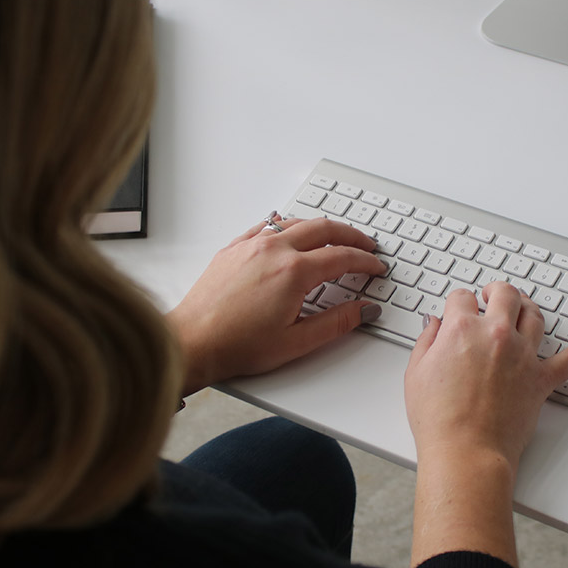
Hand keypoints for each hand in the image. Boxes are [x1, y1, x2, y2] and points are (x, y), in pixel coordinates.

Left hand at [167, 216, 385, 395]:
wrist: (192, 342)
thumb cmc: (236, 345)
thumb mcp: (297, 342)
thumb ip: (337, 322)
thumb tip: (365, 310)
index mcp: (293, 272)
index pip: (342, 257)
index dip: (365, 261)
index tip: (376, 267)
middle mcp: (273, 250)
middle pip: (323, 229)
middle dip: (350, 235)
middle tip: (365, 245)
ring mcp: (250, 245)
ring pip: (295, 222)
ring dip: (321, 227)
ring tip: (334, 237)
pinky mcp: (233, 248)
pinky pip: (267, 225)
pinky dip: (287, 225)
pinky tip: (290, 231)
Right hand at [403, 282, 567, 567]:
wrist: (466, 452)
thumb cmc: (439, 420)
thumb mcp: (416, 373)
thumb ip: (427, 341)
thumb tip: (434, 324)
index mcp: (462, 330)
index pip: (462, 298)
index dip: (459, 303)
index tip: (458, 310)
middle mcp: (497, 336)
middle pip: (506, 295)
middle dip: (497, 291)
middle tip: (492, 295)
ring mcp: (523, 356)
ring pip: (534, 316)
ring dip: (528, 307)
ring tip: (523, 308)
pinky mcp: (541, 380)